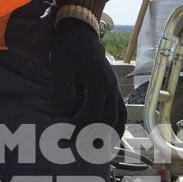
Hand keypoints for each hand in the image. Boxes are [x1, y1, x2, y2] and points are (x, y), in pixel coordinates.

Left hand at [49, 16, 126, 135]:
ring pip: (120, 117)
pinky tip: (109, 136)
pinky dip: (117, 125)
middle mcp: (111, 87)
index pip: (91, 114)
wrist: (80, 32)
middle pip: (108, 119)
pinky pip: (121, 111)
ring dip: (110, 133)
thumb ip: (64, 93)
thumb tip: (66, 116)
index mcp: (99, 82)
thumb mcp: (61, 69)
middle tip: (77, 145)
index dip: (78, 128)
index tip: (65, 137)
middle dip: (93, 134)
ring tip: (99, 149)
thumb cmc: (68, 49)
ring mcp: (115, 88)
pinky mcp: (113, 89)